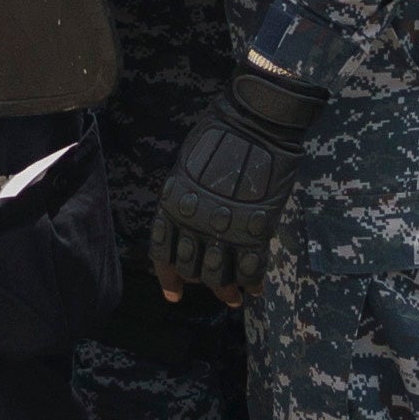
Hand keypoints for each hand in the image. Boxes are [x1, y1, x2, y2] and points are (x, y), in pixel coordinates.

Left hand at [150, 87, 308, 307]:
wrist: (254, 122)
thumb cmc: (219, 134)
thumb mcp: (186, 167)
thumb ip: (186, 198)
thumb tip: (187, 217)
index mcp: (174, 205)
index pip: (163, 253)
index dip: (168, 278)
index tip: (174, 294)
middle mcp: (194, 222)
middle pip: (191, 269)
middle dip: (200, 282)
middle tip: (213, 288)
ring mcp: (225, 228)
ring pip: (219, 275)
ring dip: (226, 291)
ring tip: (233, 298)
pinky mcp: (256, 228)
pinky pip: (252, 267)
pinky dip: (253, 281)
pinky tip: (255, 288)